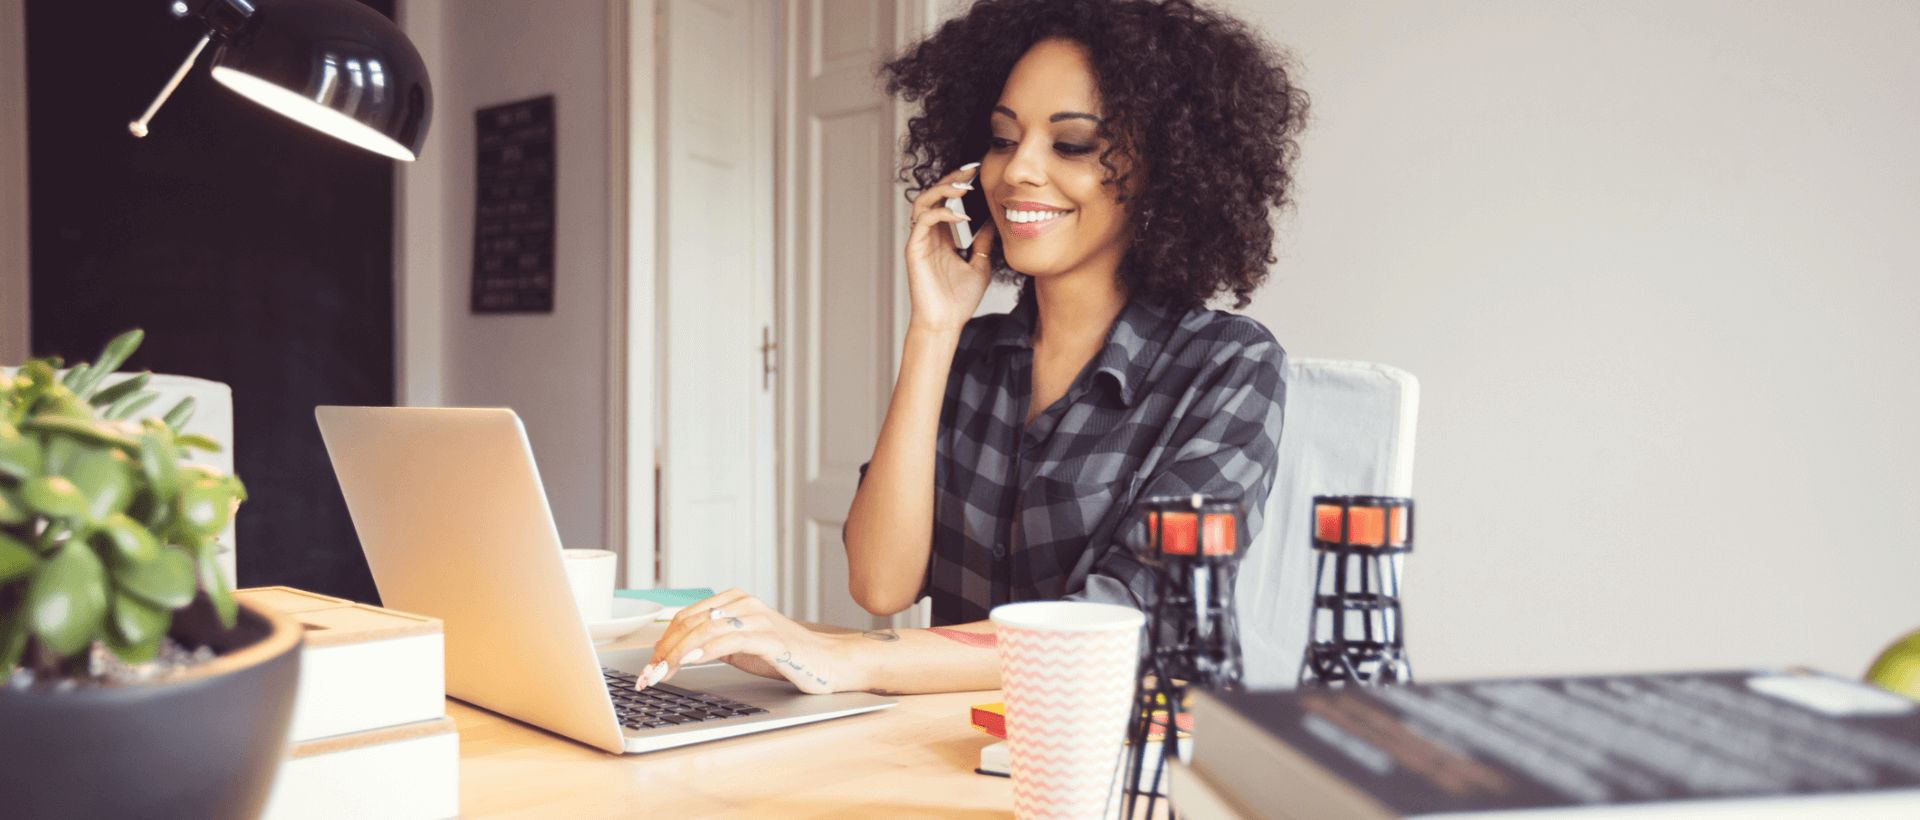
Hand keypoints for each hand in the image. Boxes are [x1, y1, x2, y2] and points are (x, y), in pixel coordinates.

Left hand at [638, 590, 846, 694]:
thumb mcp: (740, 647)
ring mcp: (759, 618)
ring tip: (662, 673)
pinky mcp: (771, 638)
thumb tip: (675, 653)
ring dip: (678, 654)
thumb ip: (712, 643)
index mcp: (735, 601)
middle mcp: (745, 604)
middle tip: (649, 674)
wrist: (827, 662)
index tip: (648, 664)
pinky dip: (706, 650)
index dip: (662, 640)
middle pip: (691, 622)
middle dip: (664, 650)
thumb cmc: (785, 655)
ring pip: (706, 629)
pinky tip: (691, 660)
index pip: (687, 616)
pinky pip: (731, 640)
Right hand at [904, 164, 997, 336]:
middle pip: (933, 195)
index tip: (979, 172)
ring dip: (942, 190)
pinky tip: (960, 215)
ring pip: (922, 202)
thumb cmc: (959, 300)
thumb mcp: (981, 264)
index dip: (960, 184)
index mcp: (943, 237)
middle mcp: (930, 235)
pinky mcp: (914, 249)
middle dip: (951, 179)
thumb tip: (995, 221)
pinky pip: (922, 221)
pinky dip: (941, 213)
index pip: (948, 201)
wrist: (947, 323)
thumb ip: (984, 242)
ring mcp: (920, 241)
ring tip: (964, 187)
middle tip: (971, 170)